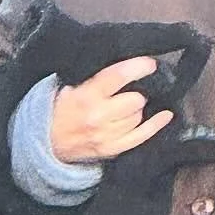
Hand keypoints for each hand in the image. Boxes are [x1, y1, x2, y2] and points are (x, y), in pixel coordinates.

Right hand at [50, 57, 174, 162]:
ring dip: (137, 109)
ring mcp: (105, 135)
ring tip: (128, 107)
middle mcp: (97, 116)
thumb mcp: (74, 84)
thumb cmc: (65, 108)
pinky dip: (155, 125)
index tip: (150, 64)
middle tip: (131, 91)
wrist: (49, 142)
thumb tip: (131, 65)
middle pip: (135, 100)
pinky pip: (140, 137)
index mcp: (87, 94)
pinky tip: (165, 115)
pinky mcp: (110, 149)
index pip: (120, 75)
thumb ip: (99, 75)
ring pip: (138, 117)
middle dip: (137, 93)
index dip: (140, 67)